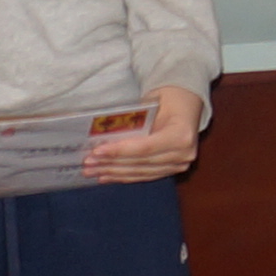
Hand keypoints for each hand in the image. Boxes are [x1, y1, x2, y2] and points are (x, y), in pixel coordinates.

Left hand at [82, 82, 207, 182]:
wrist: (187, 102)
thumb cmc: (168, 98)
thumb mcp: (151, 103)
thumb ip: (132, 122)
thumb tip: (102, 137)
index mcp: (181, 135)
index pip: (144, 148)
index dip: (119, 151)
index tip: (97, 151)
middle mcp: (184, 154)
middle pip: (140, 163)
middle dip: (111, 164)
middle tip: (88, 164)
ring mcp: (180, 164)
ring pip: (141, 172)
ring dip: (114, 172)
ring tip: (93, 171)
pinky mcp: (173, 169)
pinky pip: (145, 175)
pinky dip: (125, 176)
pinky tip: (107, 176)